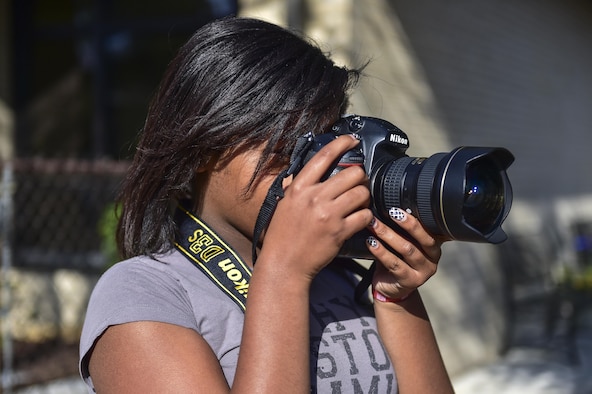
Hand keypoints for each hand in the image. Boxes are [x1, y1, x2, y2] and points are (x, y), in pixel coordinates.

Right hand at [259, 134, 372, 280]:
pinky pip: (364, 216)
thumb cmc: (282, 235)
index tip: (351, 140)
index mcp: (299, 187)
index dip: (341, 143)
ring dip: (365, 196)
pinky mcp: (340, 231)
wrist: (285, 263)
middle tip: (358, 183)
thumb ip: (295, 187)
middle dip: (360, 177)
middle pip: (352, 174)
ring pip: (362, 193)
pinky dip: (366, 216)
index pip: (324, 156)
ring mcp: (328, 214)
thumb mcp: (284, 204)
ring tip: (360, 201)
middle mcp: (314, 197)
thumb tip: (302, 173)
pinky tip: (360, 219)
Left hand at [367, 208, 443, 300]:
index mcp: (434, 243)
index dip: (415, 217)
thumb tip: (385, 204)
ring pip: (407, 249)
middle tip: (390, 212)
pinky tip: (371, 243)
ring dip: (388, 235)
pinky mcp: (411, 281)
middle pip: (423, 238)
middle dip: (406, 224)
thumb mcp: (401, 241)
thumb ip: (399, 228)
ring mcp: (424, 271)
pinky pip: (395, 264)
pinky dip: (381, 252)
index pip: (430, 227)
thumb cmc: (396, 259)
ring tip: (374, 225)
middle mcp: (433, 257)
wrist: (390, 287)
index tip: (399, 207)